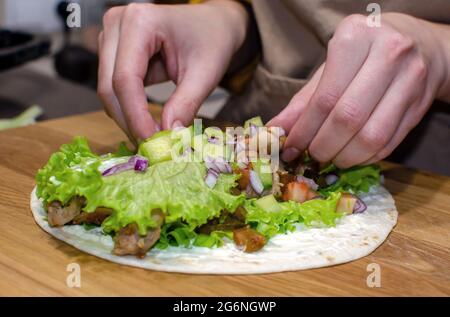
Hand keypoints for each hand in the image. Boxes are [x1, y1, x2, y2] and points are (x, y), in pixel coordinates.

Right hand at [98, 0, 247, 140]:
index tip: (151, 142)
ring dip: (128, 117)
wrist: (213, 24)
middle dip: (130, 121)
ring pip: (108, 90)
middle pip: (110, 86)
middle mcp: (118, 25)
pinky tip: (148, 123)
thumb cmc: (212, 40)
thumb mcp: (206, 72)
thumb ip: (186, 104)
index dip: (136, 116)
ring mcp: (112, 37)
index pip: (126, 78)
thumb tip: (169, 137)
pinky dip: (130, 109)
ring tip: (154, 136)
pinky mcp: (115, 52)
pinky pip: (115, 88)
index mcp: (140, 21)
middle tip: (152, 147)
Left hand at [269, 13, 449, 167]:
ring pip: (371, 136)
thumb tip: (275, 131)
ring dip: (344, 157)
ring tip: (330, 158)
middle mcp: (389, 54)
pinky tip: (351, 154)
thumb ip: (302, 102)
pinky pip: (389, 143)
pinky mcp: (421, 105)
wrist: (419, 45)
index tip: (290, 148)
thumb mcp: (328, 69)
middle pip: (348, 118)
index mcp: (356, 38)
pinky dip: (364, 157)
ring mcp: (411, 79)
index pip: (325, 98)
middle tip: (311, 155)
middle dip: (323, 147)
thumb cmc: (362, 56)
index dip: (304, 131)